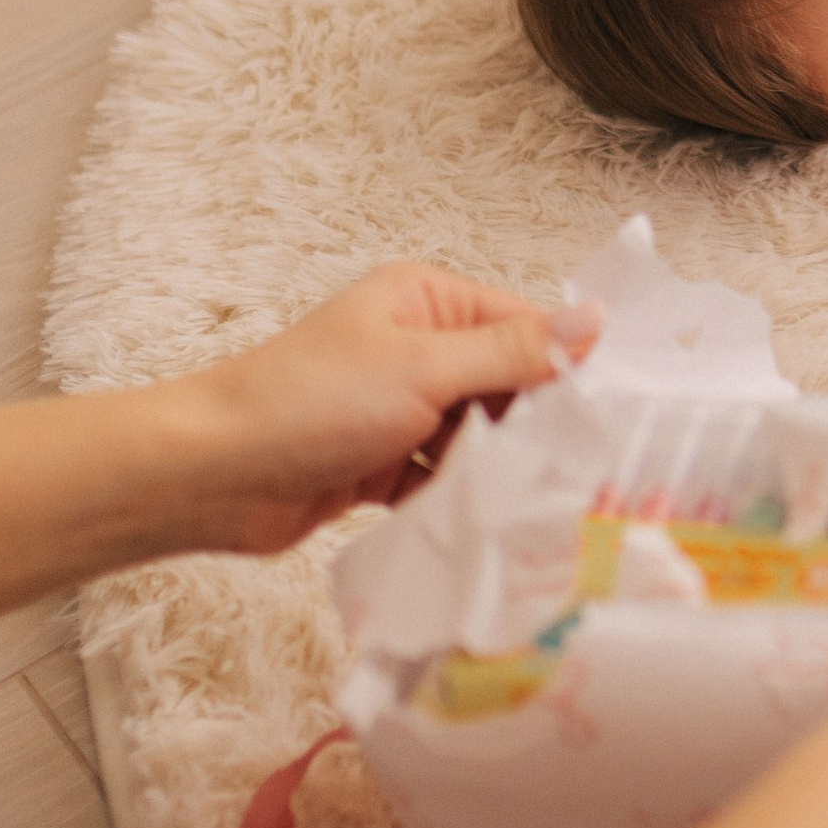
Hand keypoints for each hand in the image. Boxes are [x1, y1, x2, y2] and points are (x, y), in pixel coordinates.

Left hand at [176, 264, 594, 553]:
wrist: (213, 476)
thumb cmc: (308, 403)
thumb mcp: (424, 368)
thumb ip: (514, 351)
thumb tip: (596, 318)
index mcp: (427, 301)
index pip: (525, 327)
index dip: (568, 369)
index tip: (615, 417)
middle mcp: (417, 348)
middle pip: (507, 387)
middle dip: (534, 427)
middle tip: (580, 471)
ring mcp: (399, 410)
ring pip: (477, 440)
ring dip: (496, 470)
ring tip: (536, 505)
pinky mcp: (382, 465)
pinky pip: (442, 480)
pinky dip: (459, 500)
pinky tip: (486, 526)